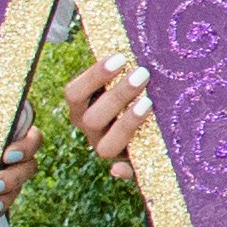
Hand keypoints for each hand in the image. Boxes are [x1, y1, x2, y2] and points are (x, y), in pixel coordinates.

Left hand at [0, 114, 38, 214]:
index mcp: (13, 129)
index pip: (33, 138)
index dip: (24, 148)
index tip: (5, 155)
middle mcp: (16, 152)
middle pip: (28, 166)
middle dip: (10, 178)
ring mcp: (9, 173)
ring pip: (19, 187)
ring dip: (5, 197)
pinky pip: (5, 203)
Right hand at [64, 51, 152, 182]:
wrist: (152, 127)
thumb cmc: (134, 93)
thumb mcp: (123, 83)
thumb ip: (118, 71)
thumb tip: (121, 55)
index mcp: (82, 107)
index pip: (74, 93)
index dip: (94, 76)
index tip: (120, 58)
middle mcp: (90, 129)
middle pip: (92, 119)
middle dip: (117, 96)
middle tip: (143, 74)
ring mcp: (106, 148)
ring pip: (105, 146)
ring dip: (126, 124)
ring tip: (148, 102)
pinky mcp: (126, 165)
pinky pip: (123, 172)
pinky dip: (123, 172)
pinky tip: (121, 168)